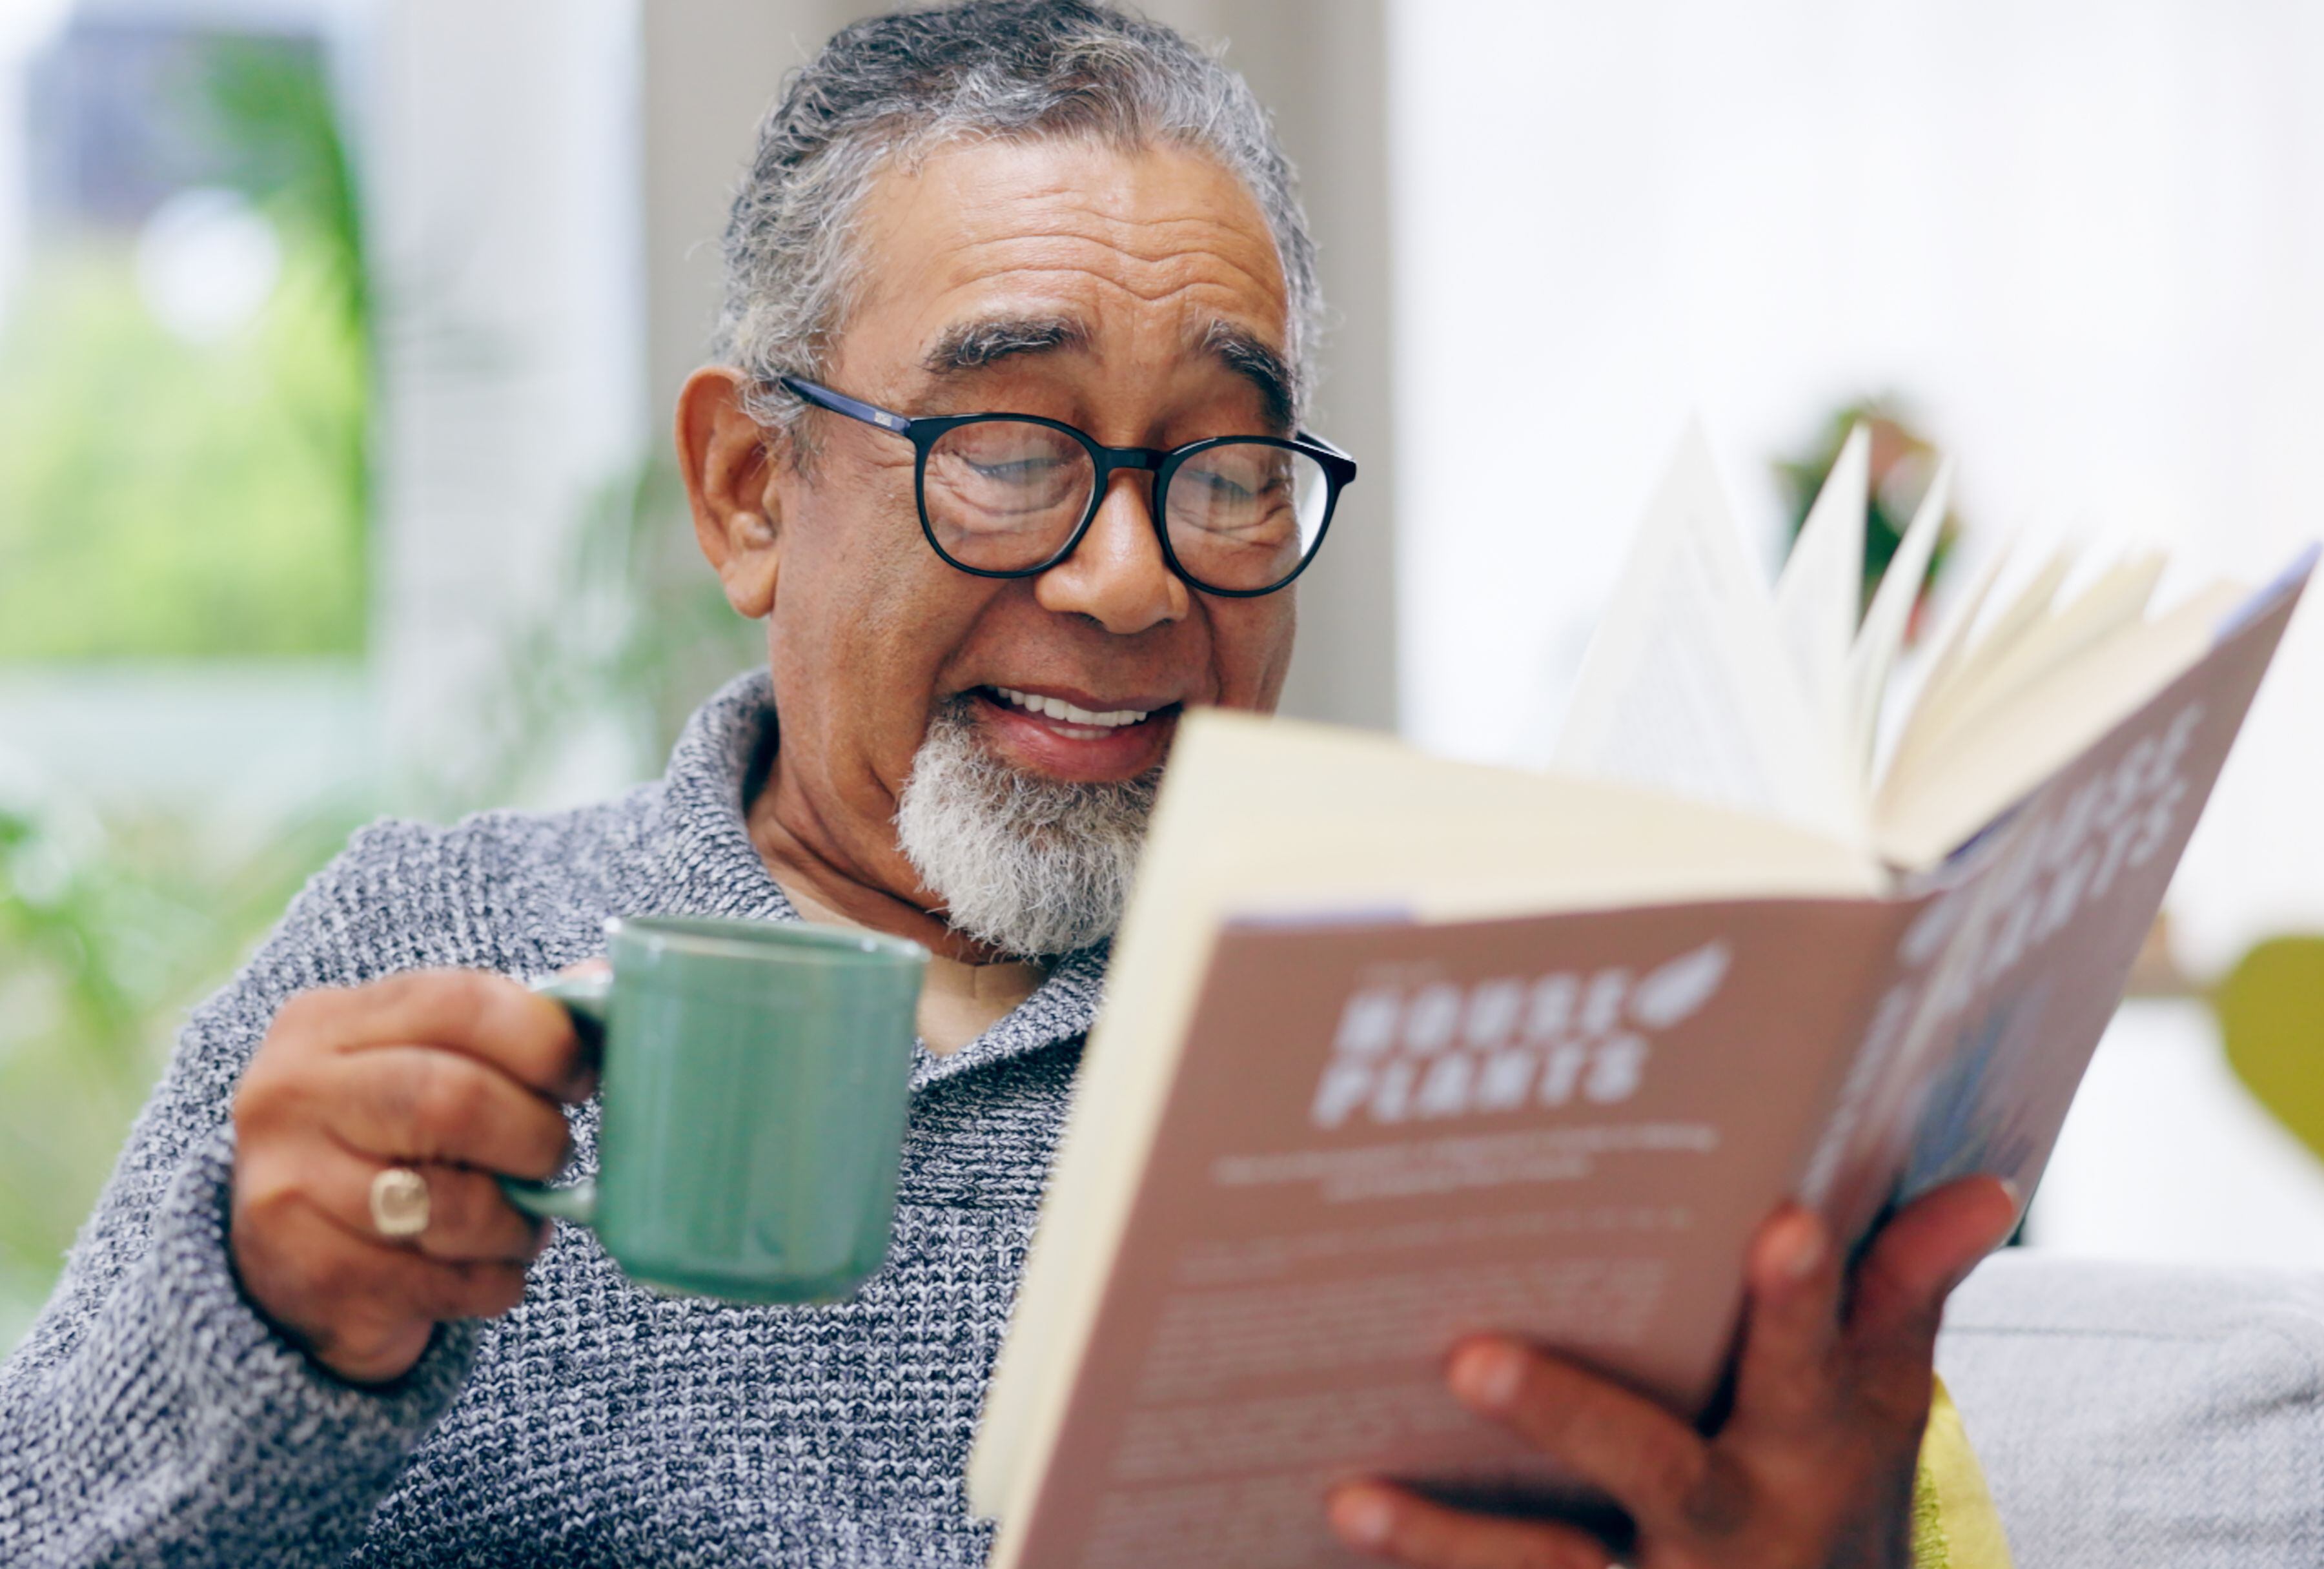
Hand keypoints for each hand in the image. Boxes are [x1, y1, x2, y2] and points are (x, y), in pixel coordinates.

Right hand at [230, 970, 596, 1383]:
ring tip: (520, 1225)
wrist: (289, 1264)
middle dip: (534, 1137)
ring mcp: (289, 1187)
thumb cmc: (388, 1143)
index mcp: (327, 1022)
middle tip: (554, 1157)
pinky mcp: (308, 1274)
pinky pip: (440, 1282)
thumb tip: (607, 983)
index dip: (544, 1041)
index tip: (580, 1079)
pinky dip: (490, 1282)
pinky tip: (484, 1271)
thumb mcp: (427, 1065)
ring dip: (516, 1225)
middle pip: (453, 1101)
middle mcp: (290, 1094)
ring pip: (451, 1205)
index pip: (458, 1002)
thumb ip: (510, 1026)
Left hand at [1326, 1177, 2018, 1568]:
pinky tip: (1341, 1540)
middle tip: (1466, 1353)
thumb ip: (1906, 1288)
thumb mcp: (1884, 1400)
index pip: (1814, 1359)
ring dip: (1453, 1545)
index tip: (1781, 1215)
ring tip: (1353, 1497)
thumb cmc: (1836, 1483)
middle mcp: (1742, 1528)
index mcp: (1816, 1446)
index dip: (1805, 1295)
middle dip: (1569, 1417)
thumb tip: (1985, 1186)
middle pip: (1659, 1474)